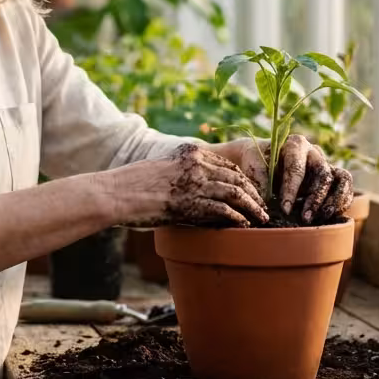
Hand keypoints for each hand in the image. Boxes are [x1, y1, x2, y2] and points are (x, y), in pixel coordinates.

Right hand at [110, 144, 268, 227]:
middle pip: (237, 178)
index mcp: (189, 154)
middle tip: (263, 206)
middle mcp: (196, 166)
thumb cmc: (132, 184)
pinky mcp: (190, 204)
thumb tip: (193, 189)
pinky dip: (237, 218)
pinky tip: (244, 225)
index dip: (243, 180)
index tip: (252, 191)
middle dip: (254, 193)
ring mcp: (194, 184)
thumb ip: (181, 174)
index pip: (227, 165)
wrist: (115, 193)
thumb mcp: (161, 169)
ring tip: (262, 218)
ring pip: (236, 193)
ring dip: (253, 207)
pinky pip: (223, 210)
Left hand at [205, 135, 354, 223]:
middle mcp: (314, 152)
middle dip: (315, 198)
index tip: (285, 209)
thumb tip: (267, 199)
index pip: (297, 168)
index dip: (292, 190)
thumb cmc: (256, 161)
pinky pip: (345, 188)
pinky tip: (328, 216)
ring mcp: (325, 164)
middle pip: (323, 174)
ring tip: (320, 218)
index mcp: (295, 144)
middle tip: (305, 218)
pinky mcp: (332, 178)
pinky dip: (341, 203)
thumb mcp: (252, 165)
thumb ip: (259, 178)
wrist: (263, 160)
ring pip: (342, 179)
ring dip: (334, 201)